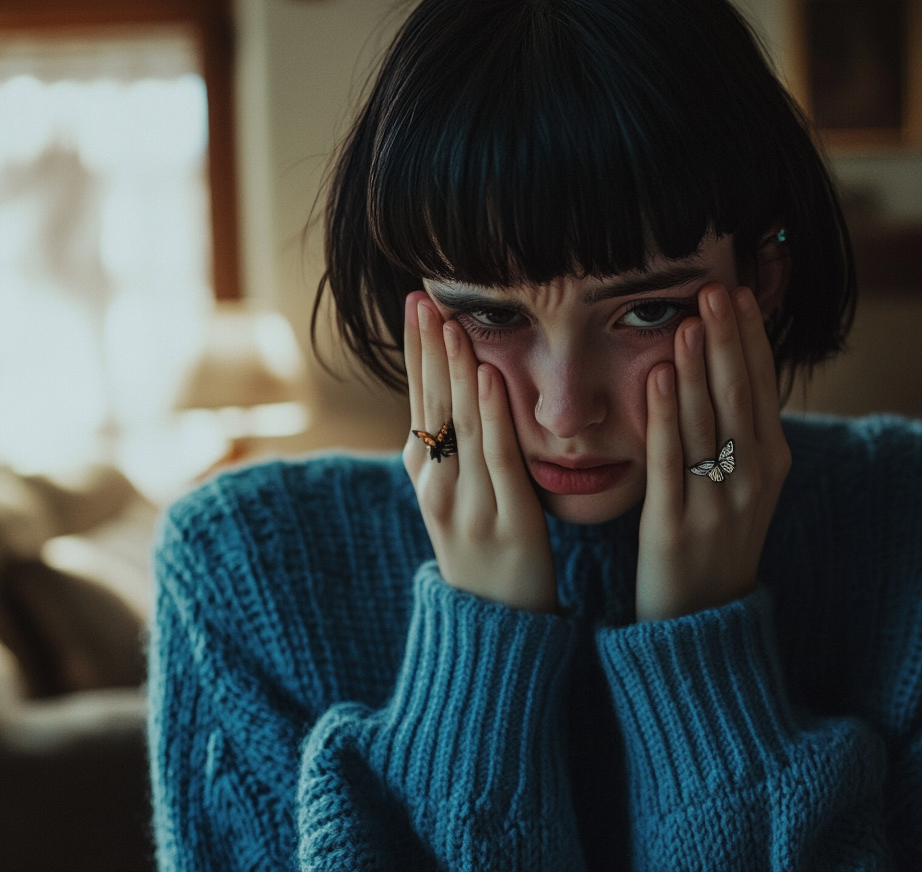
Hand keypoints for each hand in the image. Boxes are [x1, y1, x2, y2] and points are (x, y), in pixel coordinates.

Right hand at [402, 292, 556, 613]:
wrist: (495, 625)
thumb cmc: (485, 551)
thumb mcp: (459, 496)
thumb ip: (458, 449)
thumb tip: (457, 392)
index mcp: (425, 474)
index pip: (419, 398)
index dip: (417, 350)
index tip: (417, 301)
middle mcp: (436, 484)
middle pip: (431, 404)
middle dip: (428, 348)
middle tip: (424, 296)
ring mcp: (467, 503)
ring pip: (458, 424)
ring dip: (455, 369)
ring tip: (452, 322)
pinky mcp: (505, 520)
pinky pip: (496, 458)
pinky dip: (490, 414)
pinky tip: (487, 375)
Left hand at [636, 283, 790, 620]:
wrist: (702, 625)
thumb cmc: (715, 544)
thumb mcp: (744, 488)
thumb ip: (740, 434)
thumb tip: (732, 370)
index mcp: (771, 464)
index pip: (762, 387)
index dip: (751, 339)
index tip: (738, 292)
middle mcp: (752, 479)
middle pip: (740, 395)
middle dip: (728, 339)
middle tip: (716, 288)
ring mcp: (717, 502)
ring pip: (709, 420)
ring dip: (700, 365)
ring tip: (691, 318)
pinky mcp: (675, 524)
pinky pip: (671, 458)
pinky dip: (667, 413)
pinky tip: (661, 374)